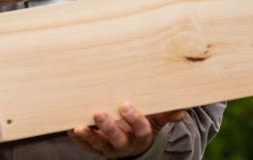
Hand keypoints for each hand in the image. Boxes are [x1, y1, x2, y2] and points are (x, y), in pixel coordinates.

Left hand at [68, 102, 185, 156]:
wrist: (133, 142)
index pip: (141, 130)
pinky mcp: (96, 147)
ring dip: (89, 136)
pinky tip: (71, 129)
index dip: (135, 120)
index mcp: (142, 136)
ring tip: (79, 127)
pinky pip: (86, 146)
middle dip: (108, 127)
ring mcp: (109, 147)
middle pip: (117, 139)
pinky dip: (78, 139)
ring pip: (99, 144)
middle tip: (99, 114)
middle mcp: (125, 144)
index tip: (126, 105)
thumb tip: (181, 111)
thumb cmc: (144, 123)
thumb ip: (166, 114)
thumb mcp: (157, 120)